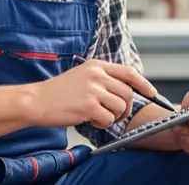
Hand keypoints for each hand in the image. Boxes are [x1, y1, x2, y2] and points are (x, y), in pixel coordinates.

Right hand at [31, 59, 156, 129]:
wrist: (36, 101)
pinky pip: (109, 118)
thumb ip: (103, 79)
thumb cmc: (58, 92)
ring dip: (113, 116)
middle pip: (128, 92)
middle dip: (126, 107)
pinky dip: (103, 123)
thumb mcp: (82, 76)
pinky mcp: (89, 106)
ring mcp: (93, 90)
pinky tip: (91, 120)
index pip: (129, 72)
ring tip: (98, 116)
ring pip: (121, 106)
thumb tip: (126, 90)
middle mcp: (97, 75)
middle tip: (115, 114)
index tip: (151, 92)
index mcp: (97, 66)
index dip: (143, 83)